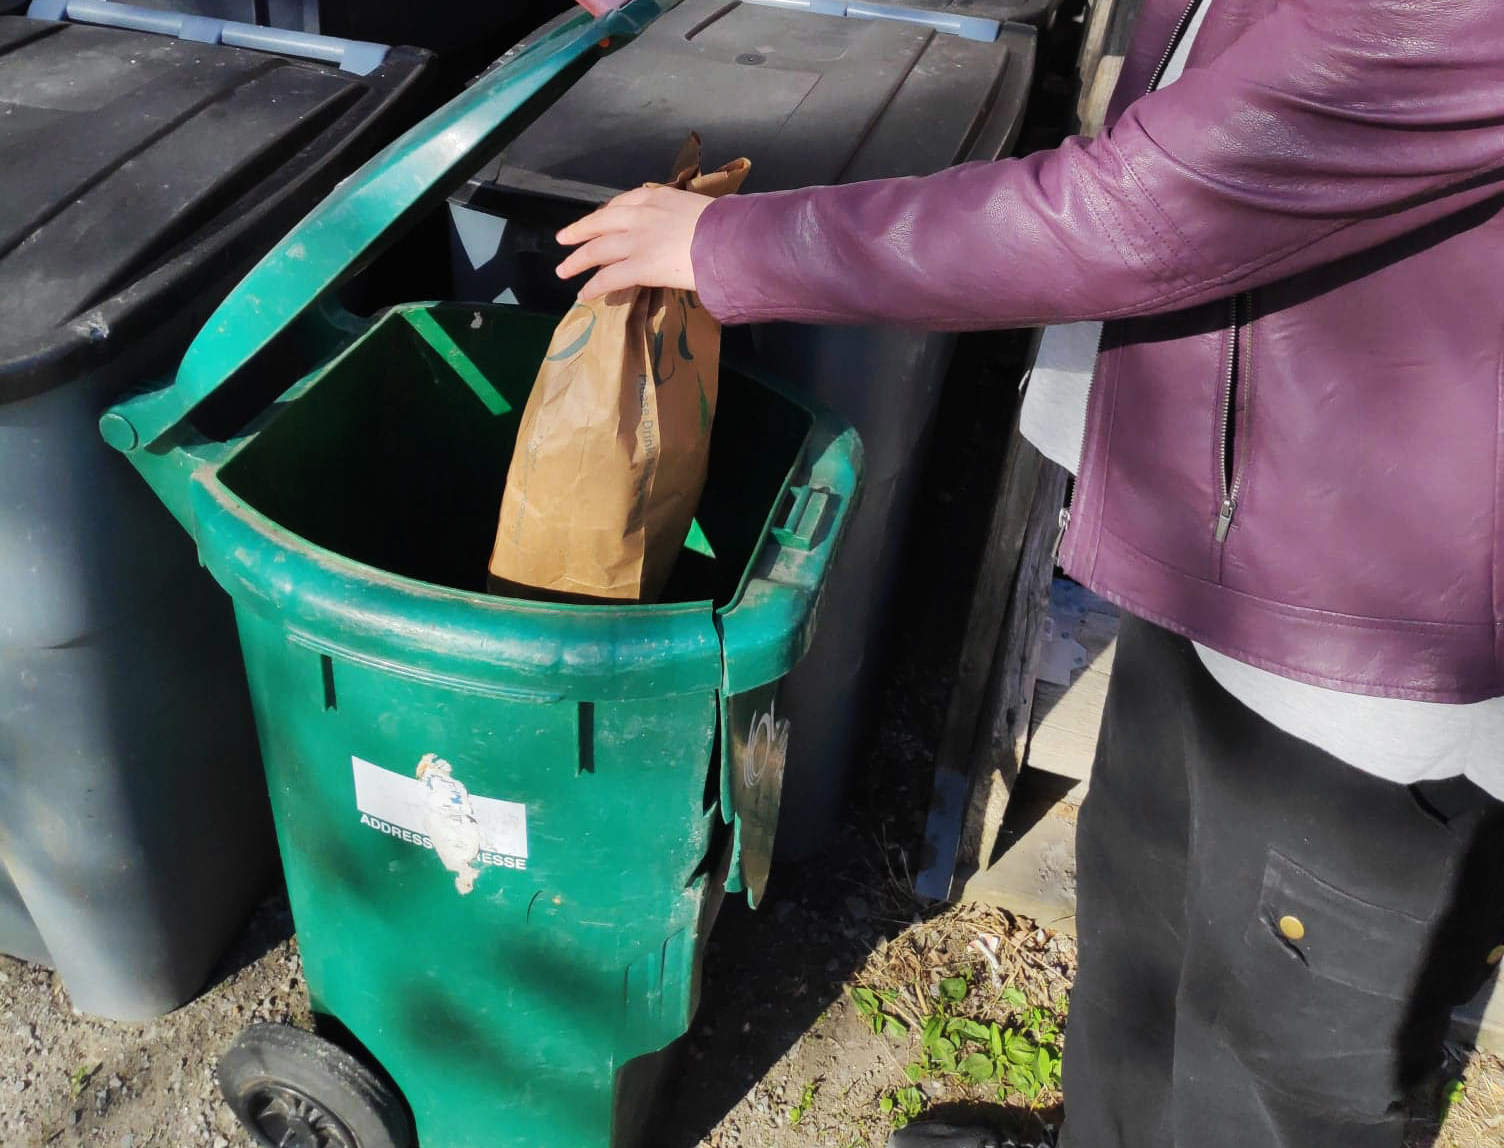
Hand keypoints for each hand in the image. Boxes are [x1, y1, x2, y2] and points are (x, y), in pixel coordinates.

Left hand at [556, 186, 712, 300]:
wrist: (730, 240)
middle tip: (564, 238)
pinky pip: (609, 277)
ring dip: (578, 261)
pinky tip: (584, 294)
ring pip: (598, 249)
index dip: (605, 213)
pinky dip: (594, 286)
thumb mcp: (702, 210)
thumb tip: (693, 230)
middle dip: (580, 231)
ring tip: (564, 270)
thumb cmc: (727, 227)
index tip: (597, 219)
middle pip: (601, 222)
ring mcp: (638, 241)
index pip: (623, 203)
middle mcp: (642, 216)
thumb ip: (688, 218)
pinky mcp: (639, 266)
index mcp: (659, 198)